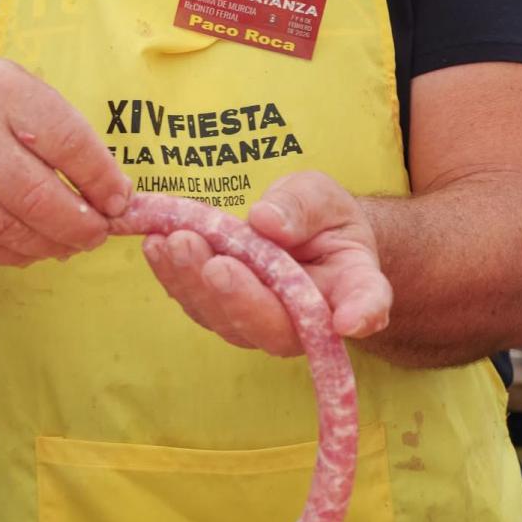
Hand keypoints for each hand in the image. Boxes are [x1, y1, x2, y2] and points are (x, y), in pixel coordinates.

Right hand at [0, 54, 130, 264]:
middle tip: (98, 232)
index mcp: (3, 92)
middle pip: (38, 198)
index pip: (68, 143)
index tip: (120, 200)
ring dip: (50, 245)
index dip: (102, 180)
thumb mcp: (16, 88)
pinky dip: (13, 254)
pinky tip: (31, 247)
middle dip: (80, 226)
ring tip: (69, 242)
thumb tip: (110, 189)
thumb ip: (62, 132)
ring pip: (10, 230)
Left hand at [141, 171, 391, 356]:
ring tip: (174, 243)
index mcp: (353, 286)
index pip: (365, 303)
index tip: (348, 319)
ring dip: (195, 283)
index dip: (361, 313)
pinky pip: (197, 303)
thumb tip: (265, 220)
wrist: (304, 238)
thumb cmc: (323, 219)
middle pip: (275, 324)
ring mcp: (261, 324)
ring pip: (227, 318)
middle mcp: (308, 319)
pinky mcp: (223, 314)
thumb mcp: (321, 197)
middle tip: (215, 263)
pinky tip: (156, 245)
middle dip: (239, 296)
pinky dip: (173, 276)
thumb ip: (301, 207)